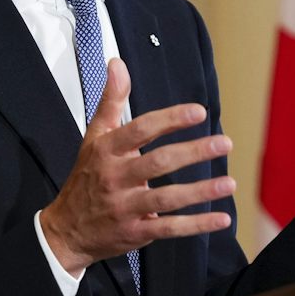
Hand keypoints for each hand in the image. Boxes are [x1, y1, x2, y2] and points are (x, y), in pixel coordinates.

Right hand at [39, 59, 235, 272]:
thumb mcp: (94, 136)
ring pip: (166, 198)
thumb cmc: (86, 178)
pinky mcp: (135, 232)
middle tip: (224, 143)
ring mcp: (124, 207)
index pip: (140, 130)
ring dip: (200, 191)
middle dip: (193, 152)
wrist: (66, 230)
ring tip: (228, 183)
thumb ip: (111, 100)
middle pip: (157, 162)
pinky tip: (220, 218)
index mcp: (106, 151)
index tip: (198, 111)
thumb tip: (117, 63)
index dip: (170, 119)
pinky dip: (196, 225)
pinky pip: (169, 228)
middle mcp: (115, 177)